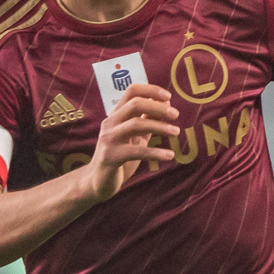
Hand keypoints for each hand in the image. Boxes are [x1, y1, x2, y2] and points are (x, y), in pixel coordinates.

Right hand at [80, 84, 180, 201]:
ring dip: (160, 126)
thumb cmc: (119, 156)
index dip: (151, 90)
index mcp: (116, 115)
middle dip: (157, 107)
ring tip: (176, 132)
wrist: (97, 182)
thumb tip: (167, 104)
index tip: (169, 97)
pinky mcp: (110, 157)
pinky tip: (170, 155)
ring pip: (136, 124)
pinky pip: (137, 151)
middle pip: (135, 104)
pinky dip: (155, 152)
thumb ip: (147, 120)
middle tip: (176, 115)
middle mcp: (110, 124)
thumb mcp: (135, 136)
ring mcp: (109, 139)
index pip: (131, 91)